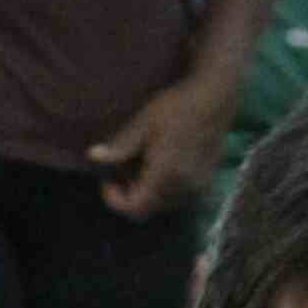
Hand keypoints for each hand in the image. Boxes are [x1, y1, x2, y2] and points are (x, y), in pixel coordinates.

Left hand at [88, 67, 230, 218]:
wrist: (215, 98)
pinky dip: (165, 189)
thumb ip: (120, 146)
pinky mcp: (206, 184)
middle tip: (122, 170)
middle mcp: (183, 189)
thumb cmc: (176, 106)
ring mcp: (197, 189)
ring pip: (163, 205)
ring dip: (148, 192)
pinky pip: (178, 197)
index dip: (115, 200)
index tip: (107, 181)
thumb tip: (92, 156)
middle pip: (148, 208)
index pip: (135, 208)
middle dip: (131, 194)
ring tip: (142, 166)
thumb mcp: (143, 123)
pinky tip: (162, 165)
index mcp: (165, 176)